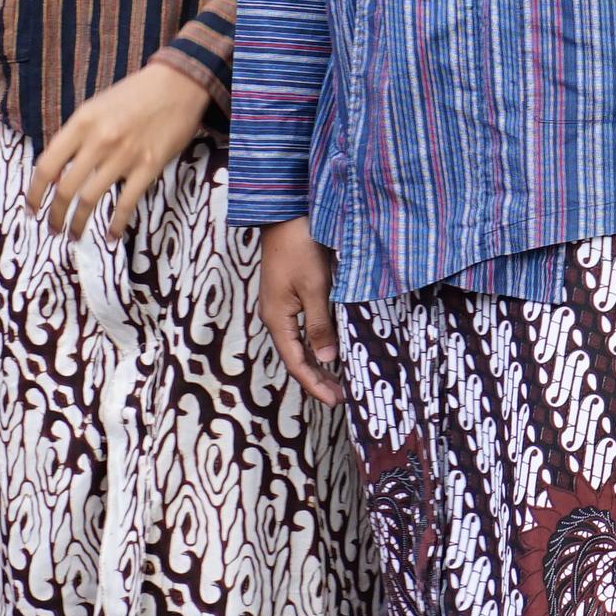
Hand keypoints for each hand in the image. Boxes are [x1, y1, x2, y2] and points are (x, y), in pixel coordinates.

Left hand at [26, 60, 211, 241]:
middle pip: (66, 189)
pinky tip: (111, 235)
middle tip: (54, 229)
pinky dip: (116, 223)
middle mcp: (99, 141)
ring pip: (90, 199)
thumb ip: (76, 136)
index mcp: (82, 123)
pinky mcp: (149, 166)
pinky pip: (127, 202)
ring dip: (79, 223)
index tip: (31, 209)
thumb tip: (58, 171)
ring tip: (75, 235)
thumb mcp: (96, 107)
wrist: (179, 83)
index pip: (47, 166)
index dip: (34, 193)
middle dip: (55, 215)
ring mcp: (124, 156)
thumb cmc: (135, 93)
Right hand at [255, 220, 343, 406]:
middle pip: (295, 358)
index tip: (336, 401)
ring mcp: (280, 306)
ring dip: (317, 363)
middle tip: (341, 397)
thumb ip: (320, 325)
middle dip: (317, 379)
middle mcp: (275, 317)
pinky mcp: (287, 294)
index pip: (296, 363)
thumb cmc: (300, 247)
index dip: (315, 385)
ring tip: (337, 379)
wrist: (285, 213)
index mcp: (277, 319)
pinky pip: (300, 329)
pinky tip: (329, 346)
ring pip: (298, 344)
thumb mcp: (315, 287)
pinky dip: (315, 343)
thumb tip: (326, 360)